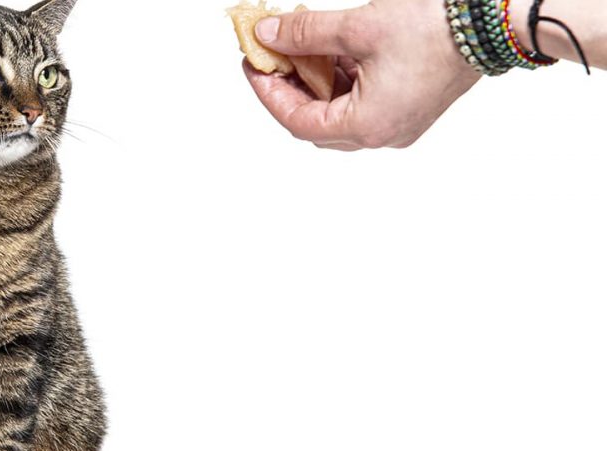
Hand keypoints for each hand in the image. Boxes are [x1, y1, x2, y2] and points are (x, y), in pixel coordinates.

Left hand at [244, 0, 481, 149]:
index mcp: (367, 125)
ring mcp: (398, 124)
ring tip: (301, 46)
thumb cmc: (432, 27)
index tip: (253, 64)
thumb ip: (305, 33)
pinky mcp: (408, 108)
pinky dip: (342, 79)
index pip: (297, 121)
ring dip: (316, 81)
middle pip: (315, 122)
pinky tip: (331, 50)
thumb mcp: (357, 26)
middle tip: (272, 57)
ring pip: (338, 112)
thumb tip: (268, 35)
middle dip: (289, 88)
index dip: (269, 92)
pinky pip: (362, 102)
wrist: (492, 20)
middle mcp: (382, 134)